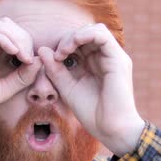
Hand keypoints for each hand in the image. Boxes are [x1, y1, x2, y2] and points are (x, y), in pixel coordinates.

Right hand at [0, 17, 41, 132]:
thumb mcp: (6, 88)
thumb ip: (23, 75)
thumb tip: (40, 59)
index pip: (12, 33)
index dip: (26, 43)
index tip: (33, 62)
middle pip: (8, 25)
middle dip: (24, 39)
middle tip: (30, 59)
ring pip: (0, 25)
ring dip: (17, 39)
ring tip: (23, 57)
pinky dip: (4, 40)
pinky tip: (14, 53)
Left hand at [39, 23, 144, 154]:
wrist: (110, 129)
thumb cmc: (91, 113)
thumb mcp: (66, 88)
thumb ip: (54, 69)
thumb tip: (42, 50)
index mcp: (96, 64)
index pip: (80, 42)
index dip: (64, 44)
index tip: (52, 59)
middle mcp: (106, 57)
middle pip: (86, 33)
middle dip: (68, 39)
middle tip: (57, 55)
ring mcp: (114, 57)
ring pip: (94, 30)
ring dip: (75, 36)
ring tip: (63, 51)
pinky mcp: (118, 59)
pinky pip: (102, 35)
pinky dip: (85, 35)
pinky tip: (71, 46)